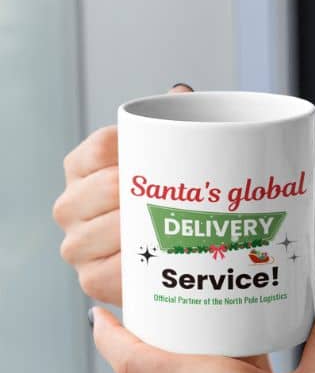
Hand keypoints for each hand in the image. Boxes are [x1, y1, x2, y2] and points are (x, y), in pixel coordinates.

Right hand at [53, 83, 194, 307]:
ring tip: (180, 226)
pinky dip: (142, 264)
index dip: (140, 150)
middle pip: (110, 186)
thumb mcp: (165, 159)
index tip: (172, 159)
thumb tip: (180, 92)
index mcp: (81, 166)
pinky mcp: (90, 280)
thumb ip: (171, 124)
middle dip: (148, 192)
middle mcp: (69, 204)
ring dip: (148, 228)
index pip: (106, 145)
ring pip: (114, 227)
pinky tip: (160, 258)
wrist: (167, 258)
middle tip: (187, 196)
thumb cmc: (164, 199)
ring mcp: (75, 244)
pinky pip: (116, 269)